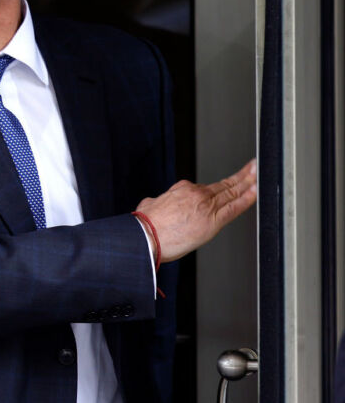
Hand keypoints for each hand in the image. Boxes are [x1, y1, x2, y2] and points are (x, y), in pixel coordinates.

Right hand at [135, 159, 256, 262]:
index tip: (229, 183)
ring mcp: (206, 205)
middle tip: (253, 167)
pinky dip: (248, 198)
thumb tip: (156, 204)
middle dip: (241, 176)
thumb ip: (160, 202)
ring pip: (232, 192)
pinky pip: (235, 207)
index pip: (207, 188)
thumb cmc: (145, 225)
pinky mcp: (213, 220)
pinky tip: (256, 192)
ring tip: (258, 174)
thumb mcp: (150, 205)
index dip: (221, 186)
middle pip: (224, 185)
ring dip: (248, 182)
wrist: (146, 236)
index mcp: (182, 190)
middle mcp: (196, 194)